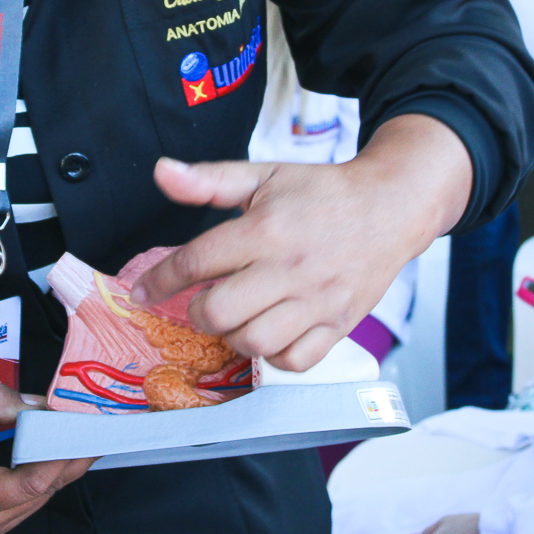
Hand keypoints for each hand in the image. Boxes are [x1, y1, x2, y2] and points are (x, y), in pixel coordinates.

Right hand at [0, 378, 92, 533]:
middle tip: (94, 428)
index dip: (65, 458)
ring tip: (75, 434)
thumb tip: (41, 406)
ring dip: (56, 466)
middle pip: (42, 493)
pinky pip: (25, 499)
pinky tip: (48, 450)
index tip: (90, 435)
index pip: (33, 484)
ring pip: (37, 498)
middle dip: (68, 458)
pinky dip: (39, 474)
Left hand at [131, 114, 471, 370]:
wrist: (391, 206)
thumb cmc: (321, 193)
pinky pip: (295, 361)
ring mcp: (317, 301)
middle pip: (220, 313)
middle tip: (206, 301)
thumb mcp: (263, 175)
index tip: (141, 292)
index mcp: (265, 229)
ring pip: (254, 342)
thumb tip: (162, 172)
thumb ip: (209, 180)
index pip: (196, 262)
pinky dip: (275, 355)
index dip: (160, 280)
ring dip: (234, 335)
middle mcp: (290, 268)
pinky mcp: (339, 324)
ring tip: (239, 316)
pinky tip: (270, 333)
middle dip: (200, 311)